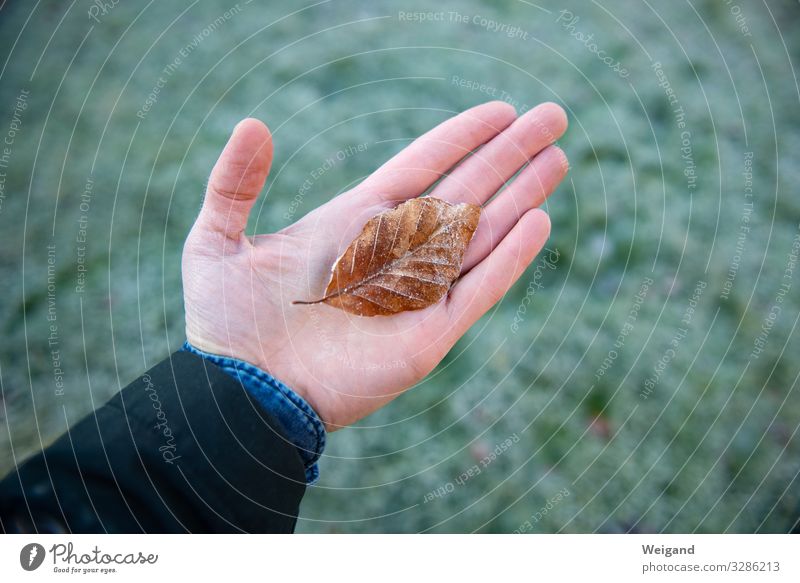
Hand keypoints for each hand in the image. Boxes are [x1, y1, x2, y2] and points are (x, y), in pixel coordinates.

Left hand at [182, 101, 567, 429]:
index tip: (499, 110)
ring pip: (482, 233)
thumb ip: (234, 182)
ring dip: (522, 195)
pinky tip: (538, 220)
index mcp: (354, 222)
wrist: (239, 393)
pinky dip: (509, 257)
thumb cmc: (225, 323)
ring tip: (558, 159)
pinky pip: (478, 289)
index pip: (421, 165)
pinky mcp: (428, 335)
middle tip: (553, 117)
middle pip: (465, 190)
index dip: (461, 137)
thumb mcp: (216, 239)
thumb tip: (253, 123)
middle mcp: (394, 251)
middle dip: (508, 154)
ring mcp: (415, 292)